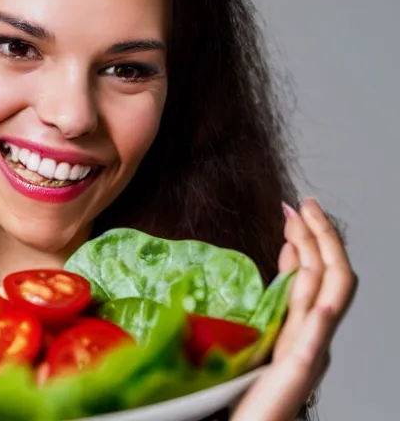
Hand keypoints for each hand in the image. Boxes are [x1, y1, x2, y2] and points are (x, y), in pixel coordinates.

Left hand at [231, 198, 357, 420]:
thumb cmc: (259, 383)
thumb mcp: (271, 325)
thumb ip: (283, 292)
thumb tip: (286, 252)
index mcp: (306, 321)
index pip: (316, 271)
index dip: (309, 238)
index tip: (294, 210)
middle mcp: (315, 332)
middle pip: (330, 275)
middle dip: (320, 235)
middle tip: (304, 204)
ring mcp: (311, 350)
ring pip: (329, 295)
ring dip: (318, 255)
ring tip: (302, 223)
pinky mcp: (299, 371)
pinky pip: (316, 339)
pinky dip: (321, 315)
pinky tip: (318, 299)